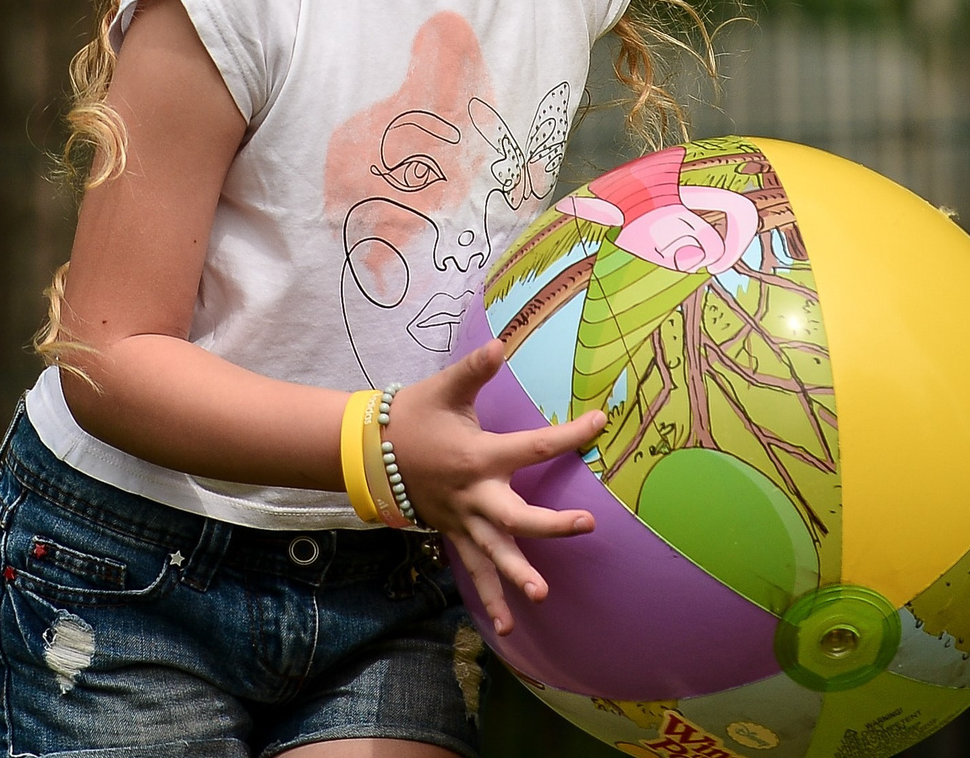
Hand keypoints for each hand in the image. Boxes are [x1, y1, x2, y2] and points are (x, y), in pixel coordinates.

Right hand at [385, 338, 604, 633]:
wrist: (370, 451)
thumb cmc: (412, 416)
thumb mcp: (444, 388)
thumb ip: (474, 370)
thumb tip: (499, 343)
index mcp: (478, 456)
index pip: (533, 445)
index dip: (569, 434)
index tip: (600, 424)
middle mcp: (474, 494)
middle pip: (517, 516)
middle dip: (551, 524)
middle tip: (586, 525)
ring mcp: (463, 520)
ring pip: (493, 553)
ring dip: (515, 576)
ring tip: (540, 595)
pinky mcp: (454, 533)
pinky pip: (474, 569)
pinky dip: (489, 598)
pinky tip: (505, 627)